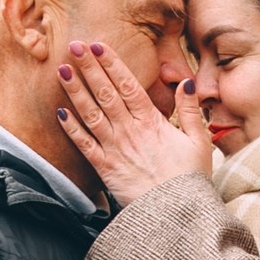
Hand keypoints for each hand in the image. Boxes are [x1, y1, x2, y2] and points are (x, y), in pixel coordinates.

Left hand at [57, 44, 213, 202]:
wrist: (176, 215)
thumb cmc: (190, 179)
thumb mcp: (199, 142)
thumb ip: (189, 111)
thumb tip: (186, 84)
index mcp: (152, 122)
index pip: (128, 85)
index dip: (111, 64)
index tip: (98, 46)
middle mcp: (130, 131)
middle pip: (105, 93)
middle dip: (89, 68)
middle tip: (73, 45)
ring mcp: (115, 149)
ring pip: (91, 114)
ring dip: (75, 91)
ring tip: (62, 70)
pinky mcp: (105, 169)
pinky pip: (84, 145)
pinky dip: (71, 129)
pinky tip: (60, 112)